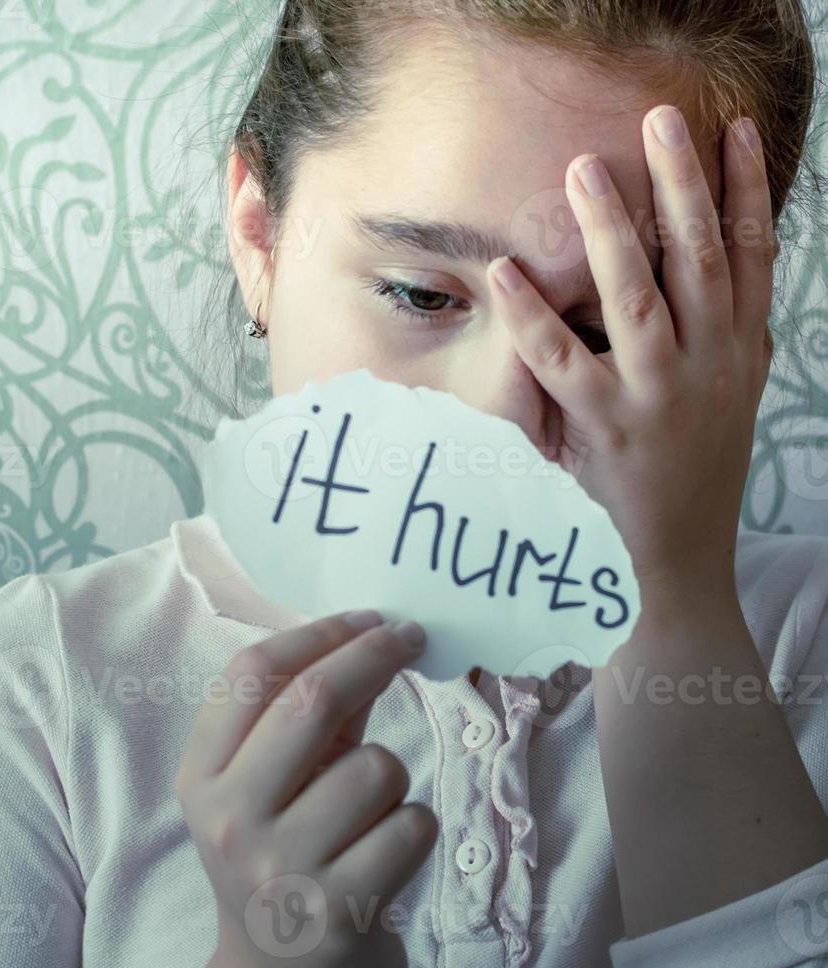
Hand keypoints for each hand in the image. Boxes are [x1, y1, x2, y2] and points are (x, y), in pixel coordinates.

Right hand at [176, 610, 436, 967]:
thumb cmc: (285, 860)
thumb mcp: (273, 788)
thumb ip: (310, 719)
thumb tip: (369, 637)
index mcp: (203, 778)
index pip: (251, 674)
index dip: (317, 633)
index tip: (366, 618)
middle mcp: (230, 819)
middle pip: (310, 699)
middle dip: (373, 655)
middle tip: (410, 637)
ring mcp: (282, 868)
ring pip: (377, 768)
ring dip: (394, 777)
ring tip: (370, 815)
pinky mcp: (339, 912)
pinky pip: (411, 826)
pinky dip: (413, 830)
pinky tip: (385, 855)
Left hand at [489, 105, 772, 595]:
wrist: (681, 556)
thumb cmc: (697, 466)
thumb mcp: (733, 394)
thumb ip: (729, 336)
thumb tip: (731, 276)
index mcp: (740, 350)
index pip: (750, 255)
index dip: (744, 190)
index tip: (731, 131)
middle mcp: (708, 363)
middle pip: (699, 259)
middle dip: (682, 185)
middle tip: (658, 122)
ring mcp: (657, 394)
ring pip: (638, 297)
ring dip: (611, 231)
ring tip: (582, 171)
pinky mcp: (605, 427)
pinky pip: (560, 363)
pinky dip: (532, 316)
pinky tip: (507, 274)